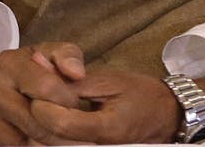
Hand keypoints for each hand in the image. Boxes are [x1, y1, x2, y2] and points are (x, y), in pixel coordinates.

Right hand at [0, 43, 86, 145]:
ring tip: (56, 139)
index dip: (69, 102)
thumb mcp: (40, 54)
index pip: (48, 88)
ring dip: (46, 145)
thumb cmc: (16, 73)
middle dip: (63, 133)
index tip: (75, 106)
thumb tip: (78, 73)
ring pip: (26, 145)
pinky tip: (34, 142)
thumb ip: (65, 56)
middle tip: (78, 136)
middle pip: (39, 125)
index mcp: (8, 65)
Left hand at [28, 69, 178, 144]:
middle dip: (38, 118)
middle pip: (53, 141)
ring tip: (45, 107)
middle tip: (36, 98)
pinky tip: (54, 120)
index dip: (41, 106)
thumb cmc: (141, 94)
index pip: (59, 124)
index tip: (37, 89)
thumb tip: (38, 64)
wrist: (168, 116)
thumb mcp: (108, 81)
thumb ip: (71, 80)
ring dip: (44, 129)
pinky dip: (55, 136)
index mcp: (107, 128)